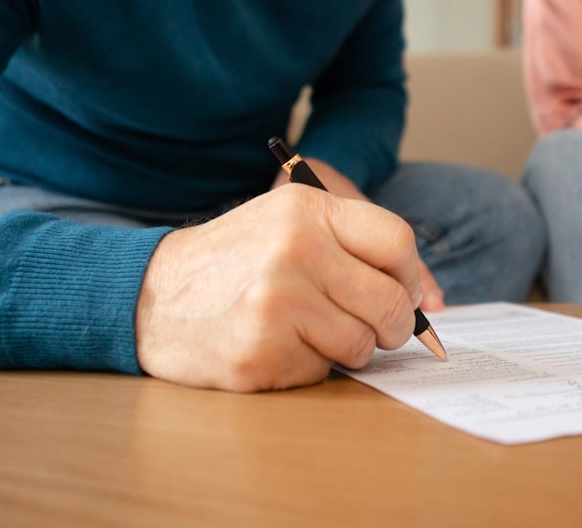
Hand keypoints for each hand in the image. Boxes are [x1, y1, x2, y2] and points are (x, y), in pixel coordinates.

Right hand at [135, 186, 424, 391]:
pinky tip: (276, 345)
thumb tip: (428, 299)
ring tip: (308, 330)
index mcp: (306, 209)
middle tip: (373, 328)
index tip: (405, 294)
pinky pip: (322, 372)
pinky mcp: (261, 352)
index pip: (397, 240)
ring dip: (347, 348)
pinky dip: (308, 366)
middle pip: (390, 302)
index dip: (411, 276)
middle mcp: (295, 249)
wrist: (153, 296)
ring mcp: (277, 303)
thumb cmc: (235, 259)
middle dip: (391, 325)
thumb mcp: (287, 222)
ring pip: (362, 345)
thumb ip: (354, 245)